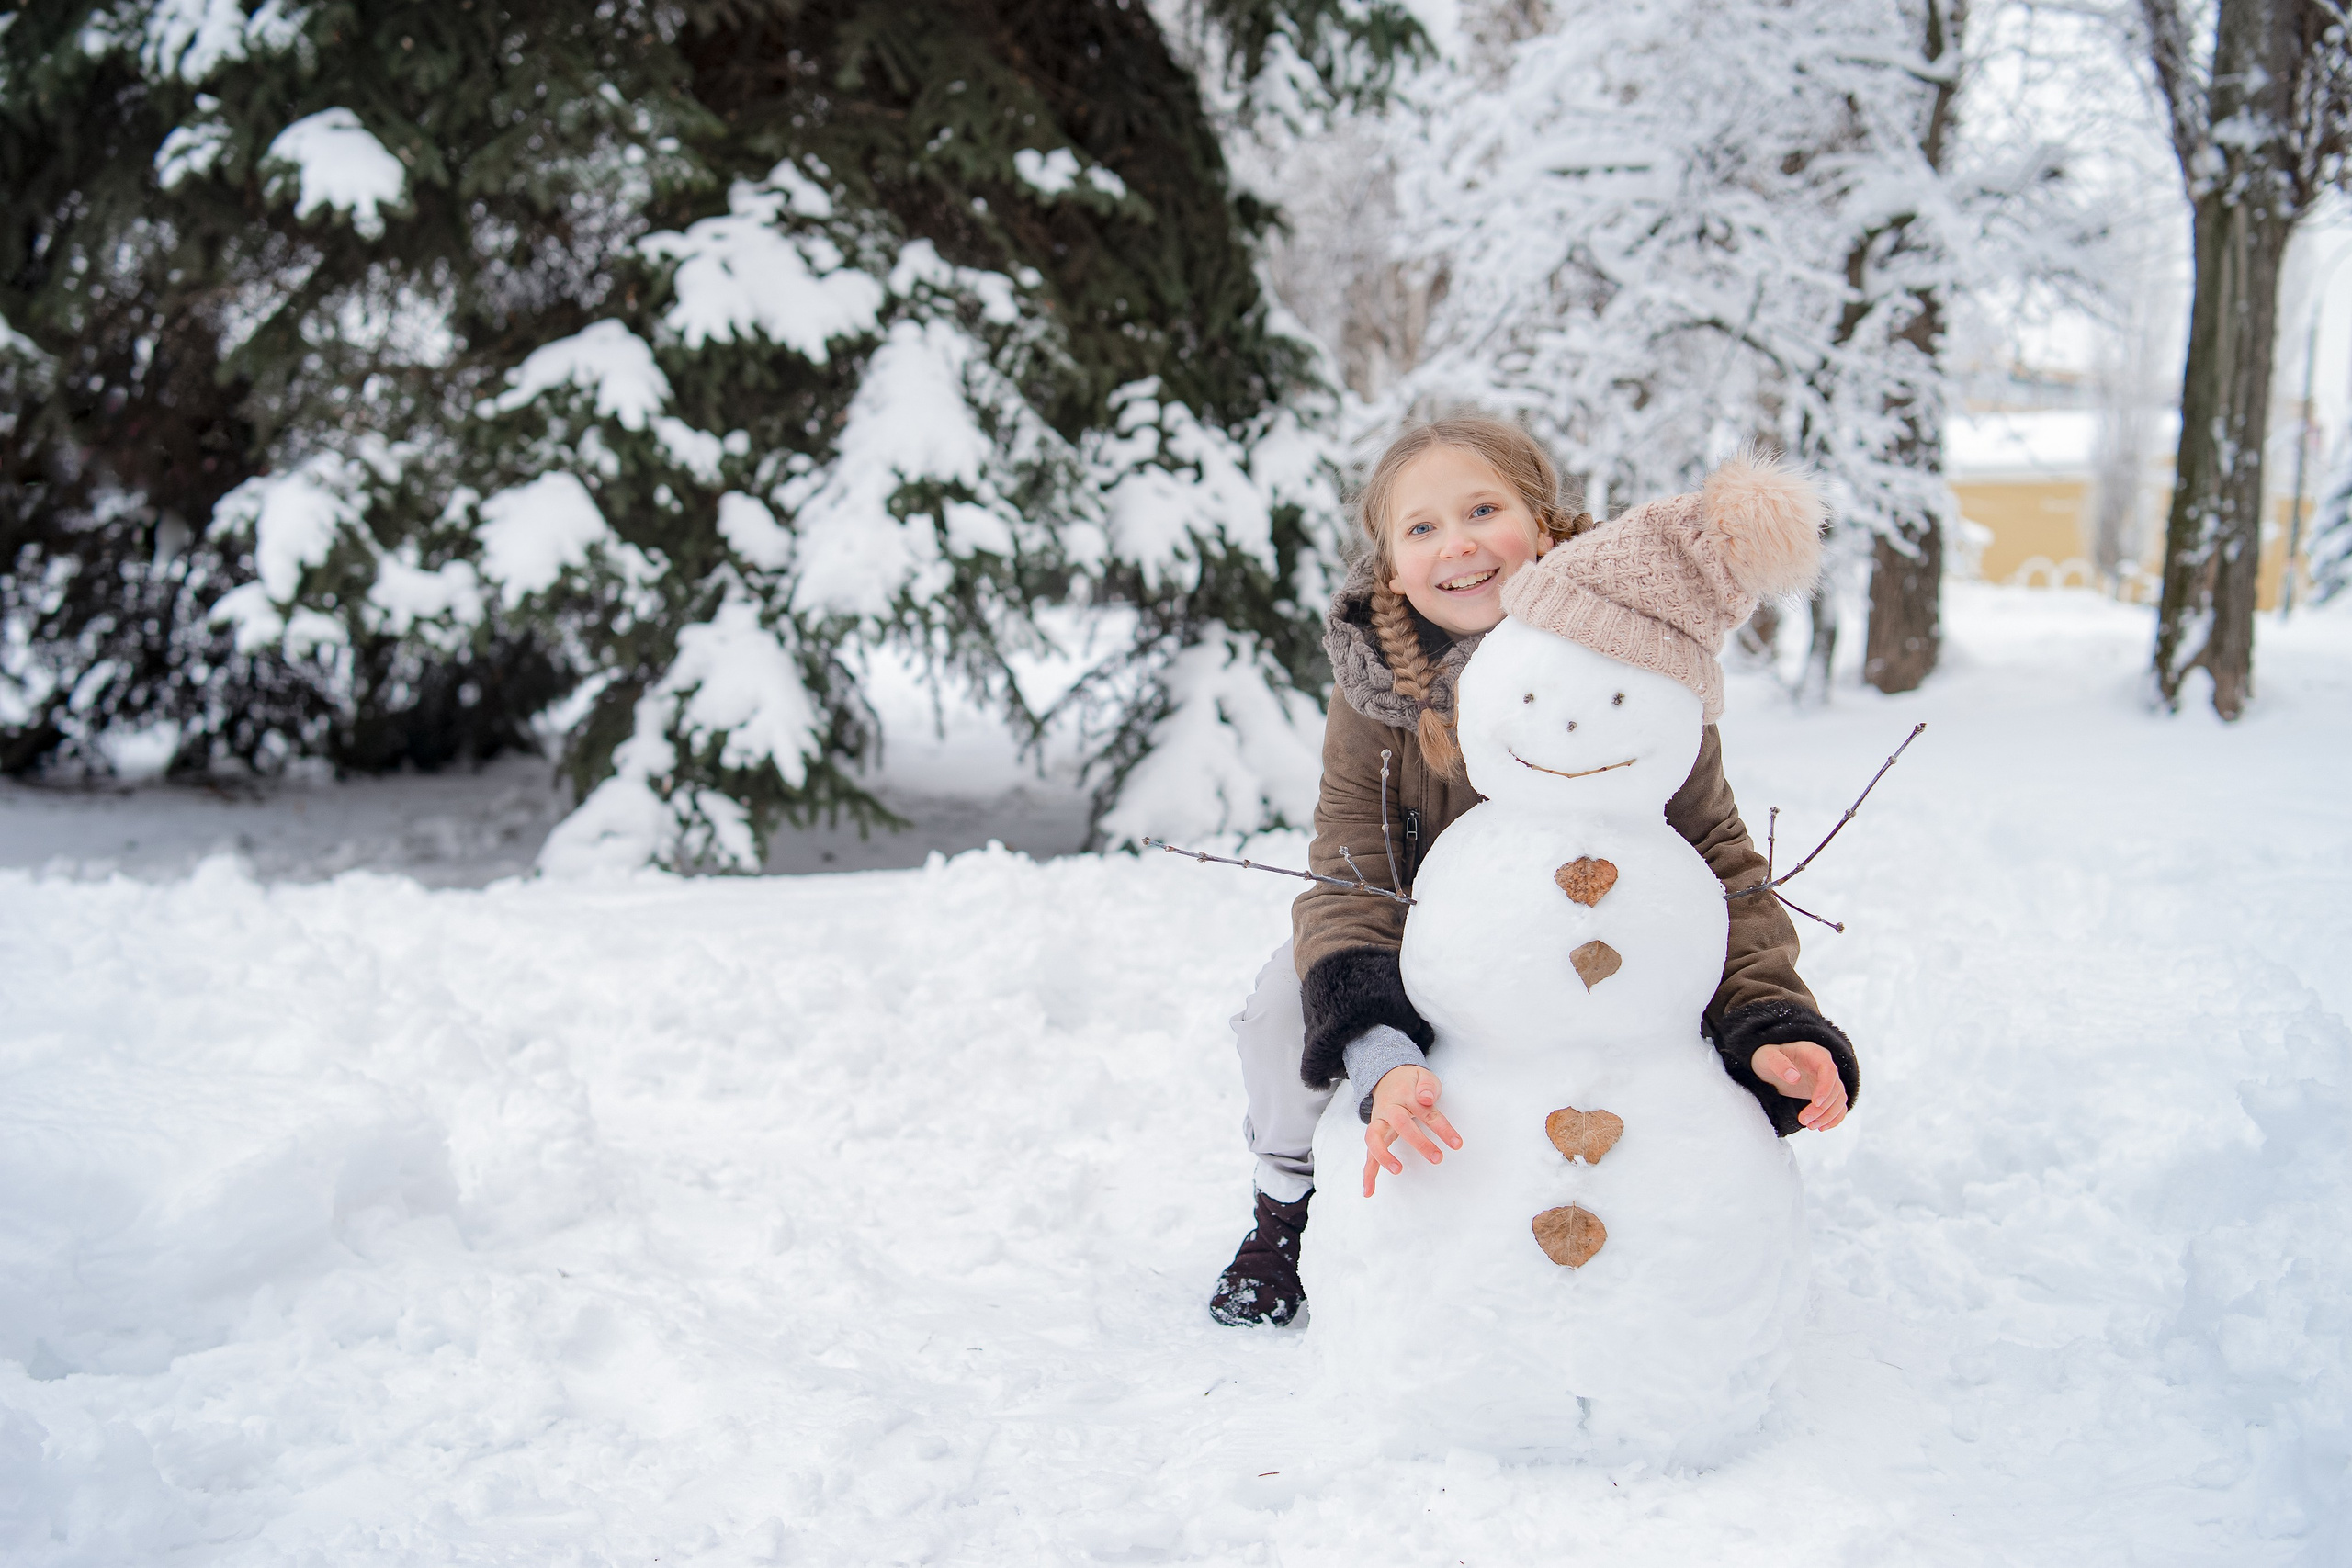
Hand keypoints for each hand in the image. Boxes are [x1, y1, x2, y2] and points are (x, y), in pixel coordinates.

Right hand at [1362, 1065, 1462, 1195]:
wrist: (1386, 1077)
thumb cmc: (1410, 1082)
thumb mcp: (1423, 1076)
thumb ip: (1427, 1086)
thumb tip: (1426, 1098)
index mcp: (1404, 1095)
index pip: (1426, 1112)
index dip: (1442, 1128)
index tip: (1457, 1143)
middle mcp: (1388, 1109)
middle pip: (1400, 1124)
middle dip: (1418, 1142)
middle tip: (1437, 1158)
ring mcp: (1378, 1122)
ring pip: (1375, 1138)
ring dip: (1384, 1156)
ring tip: (1398, 1170)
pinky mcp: (1374, 1135)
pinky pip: (1368, 1154)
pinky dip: (1368, 1173)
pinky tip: (1369, 1191)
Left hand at [1751, 1041, 1848, 1129]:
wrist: (1768, 1063)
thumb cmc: (1767, 1056)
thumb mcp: (1767, 1057)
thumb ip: (1779, 1064)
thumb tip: (1794, 1076)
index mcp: (1813, 1053)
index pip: (1829, 1069)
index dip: (1826, 1087)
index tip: (1815, 1103)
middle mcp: (1824, 1065)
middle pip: (1835, 1088)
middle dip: (1822, 1108)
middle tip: (1804, 1120)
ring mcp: (1826, 1079)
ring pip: (1838, 1099)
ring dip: (1827, 1115)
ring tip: (1809, 1126)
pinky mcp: (1825, 1092)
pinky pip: (1837, 1105)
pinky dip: (1833, 1118)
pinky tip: (1822, 1127)